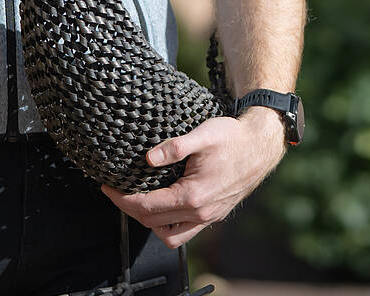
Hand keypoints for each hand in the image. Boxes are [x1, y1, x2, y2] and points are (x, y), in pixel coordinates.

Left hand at [102, 109, 286, 247]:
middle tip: (116, 191)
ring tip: (138, 202)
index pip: (148, 207)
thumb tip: (148, 159)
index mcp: (193, 196)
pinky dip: (169, 225)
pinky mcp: (214, 214)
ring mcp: (209, 216)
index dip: (122, 199)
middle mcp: (200, 212)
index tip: (108, 187)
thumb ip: (174, 147)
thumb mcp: (202, 135)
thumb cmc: (233, 138)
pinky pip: (186, 231)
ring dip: (150, 223)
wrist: (261, 146)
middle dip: (130, 209)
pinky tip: (163, 206)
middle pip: (153, 223)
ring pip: (170, 236)